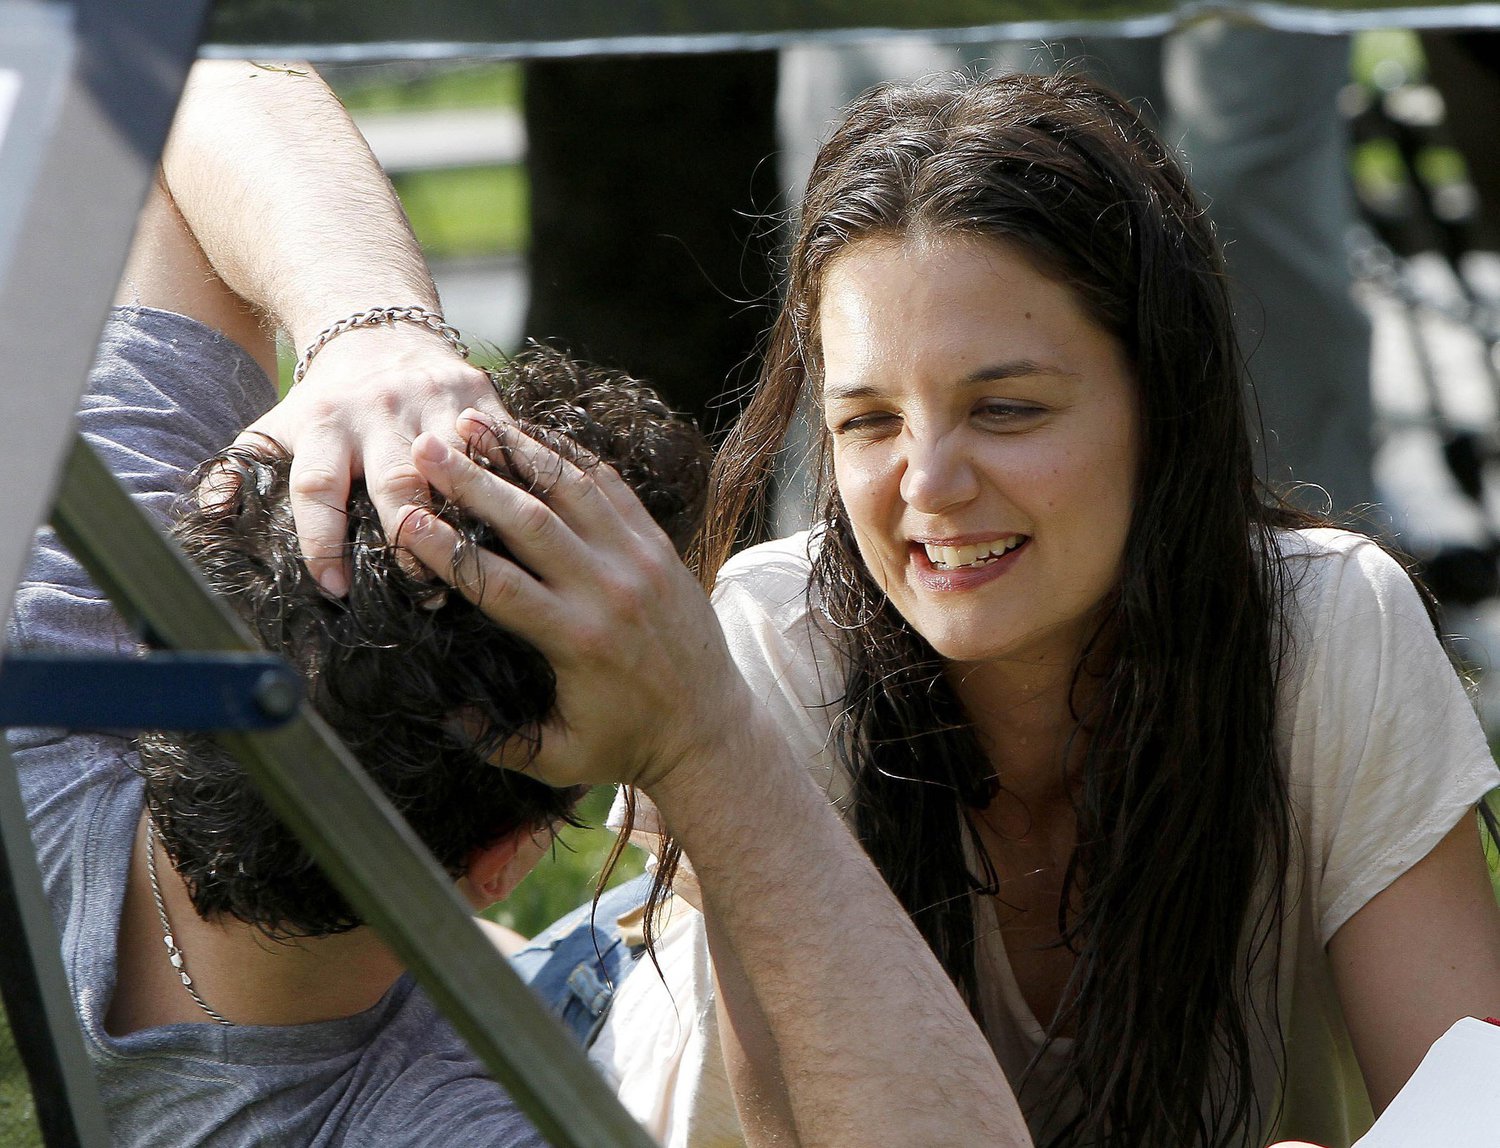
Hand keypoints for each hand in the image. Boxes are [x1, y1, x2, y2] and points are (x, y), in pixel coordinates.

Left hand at [235, 325, 502, 595]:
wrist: (378, 327)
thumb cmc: (327, 400)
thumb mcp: (276, 427)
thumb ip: (241, 471)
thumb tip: (206, 519)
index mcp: (325, 425)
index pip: (317, 488)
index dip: (322, 540)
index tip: (334, 588)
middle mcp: (378, 411)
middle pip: (396, 484)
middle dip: (410, 541)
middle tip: (422, 595)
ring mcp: (432, 400)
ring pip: (457, 470)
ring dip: (468, 522)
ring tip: (477, 569)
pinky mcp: (477, 394)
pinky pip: (500, 446)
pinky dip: (511, 484)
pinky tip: (522, 524)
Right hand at [400, 410, 745, 791]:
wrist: (710, 729)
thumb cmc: (626, 745)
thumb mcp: (557, 759)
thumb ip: (495, 741)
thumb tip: (440, 713)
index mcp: (577, 640)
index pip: (497, 584)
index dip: (446, 551)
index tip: (404, 520)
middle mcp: (609, 590)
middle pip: (529, 521)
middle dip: (473, 481)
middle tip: (426, 447)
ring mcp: (640, 561)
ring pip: (573, 490)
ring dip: (519, 452)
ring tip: (473, 421)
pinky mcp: (660, 546)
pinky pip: (613, 488)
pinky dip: (572, 458)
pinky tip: (534, 434)